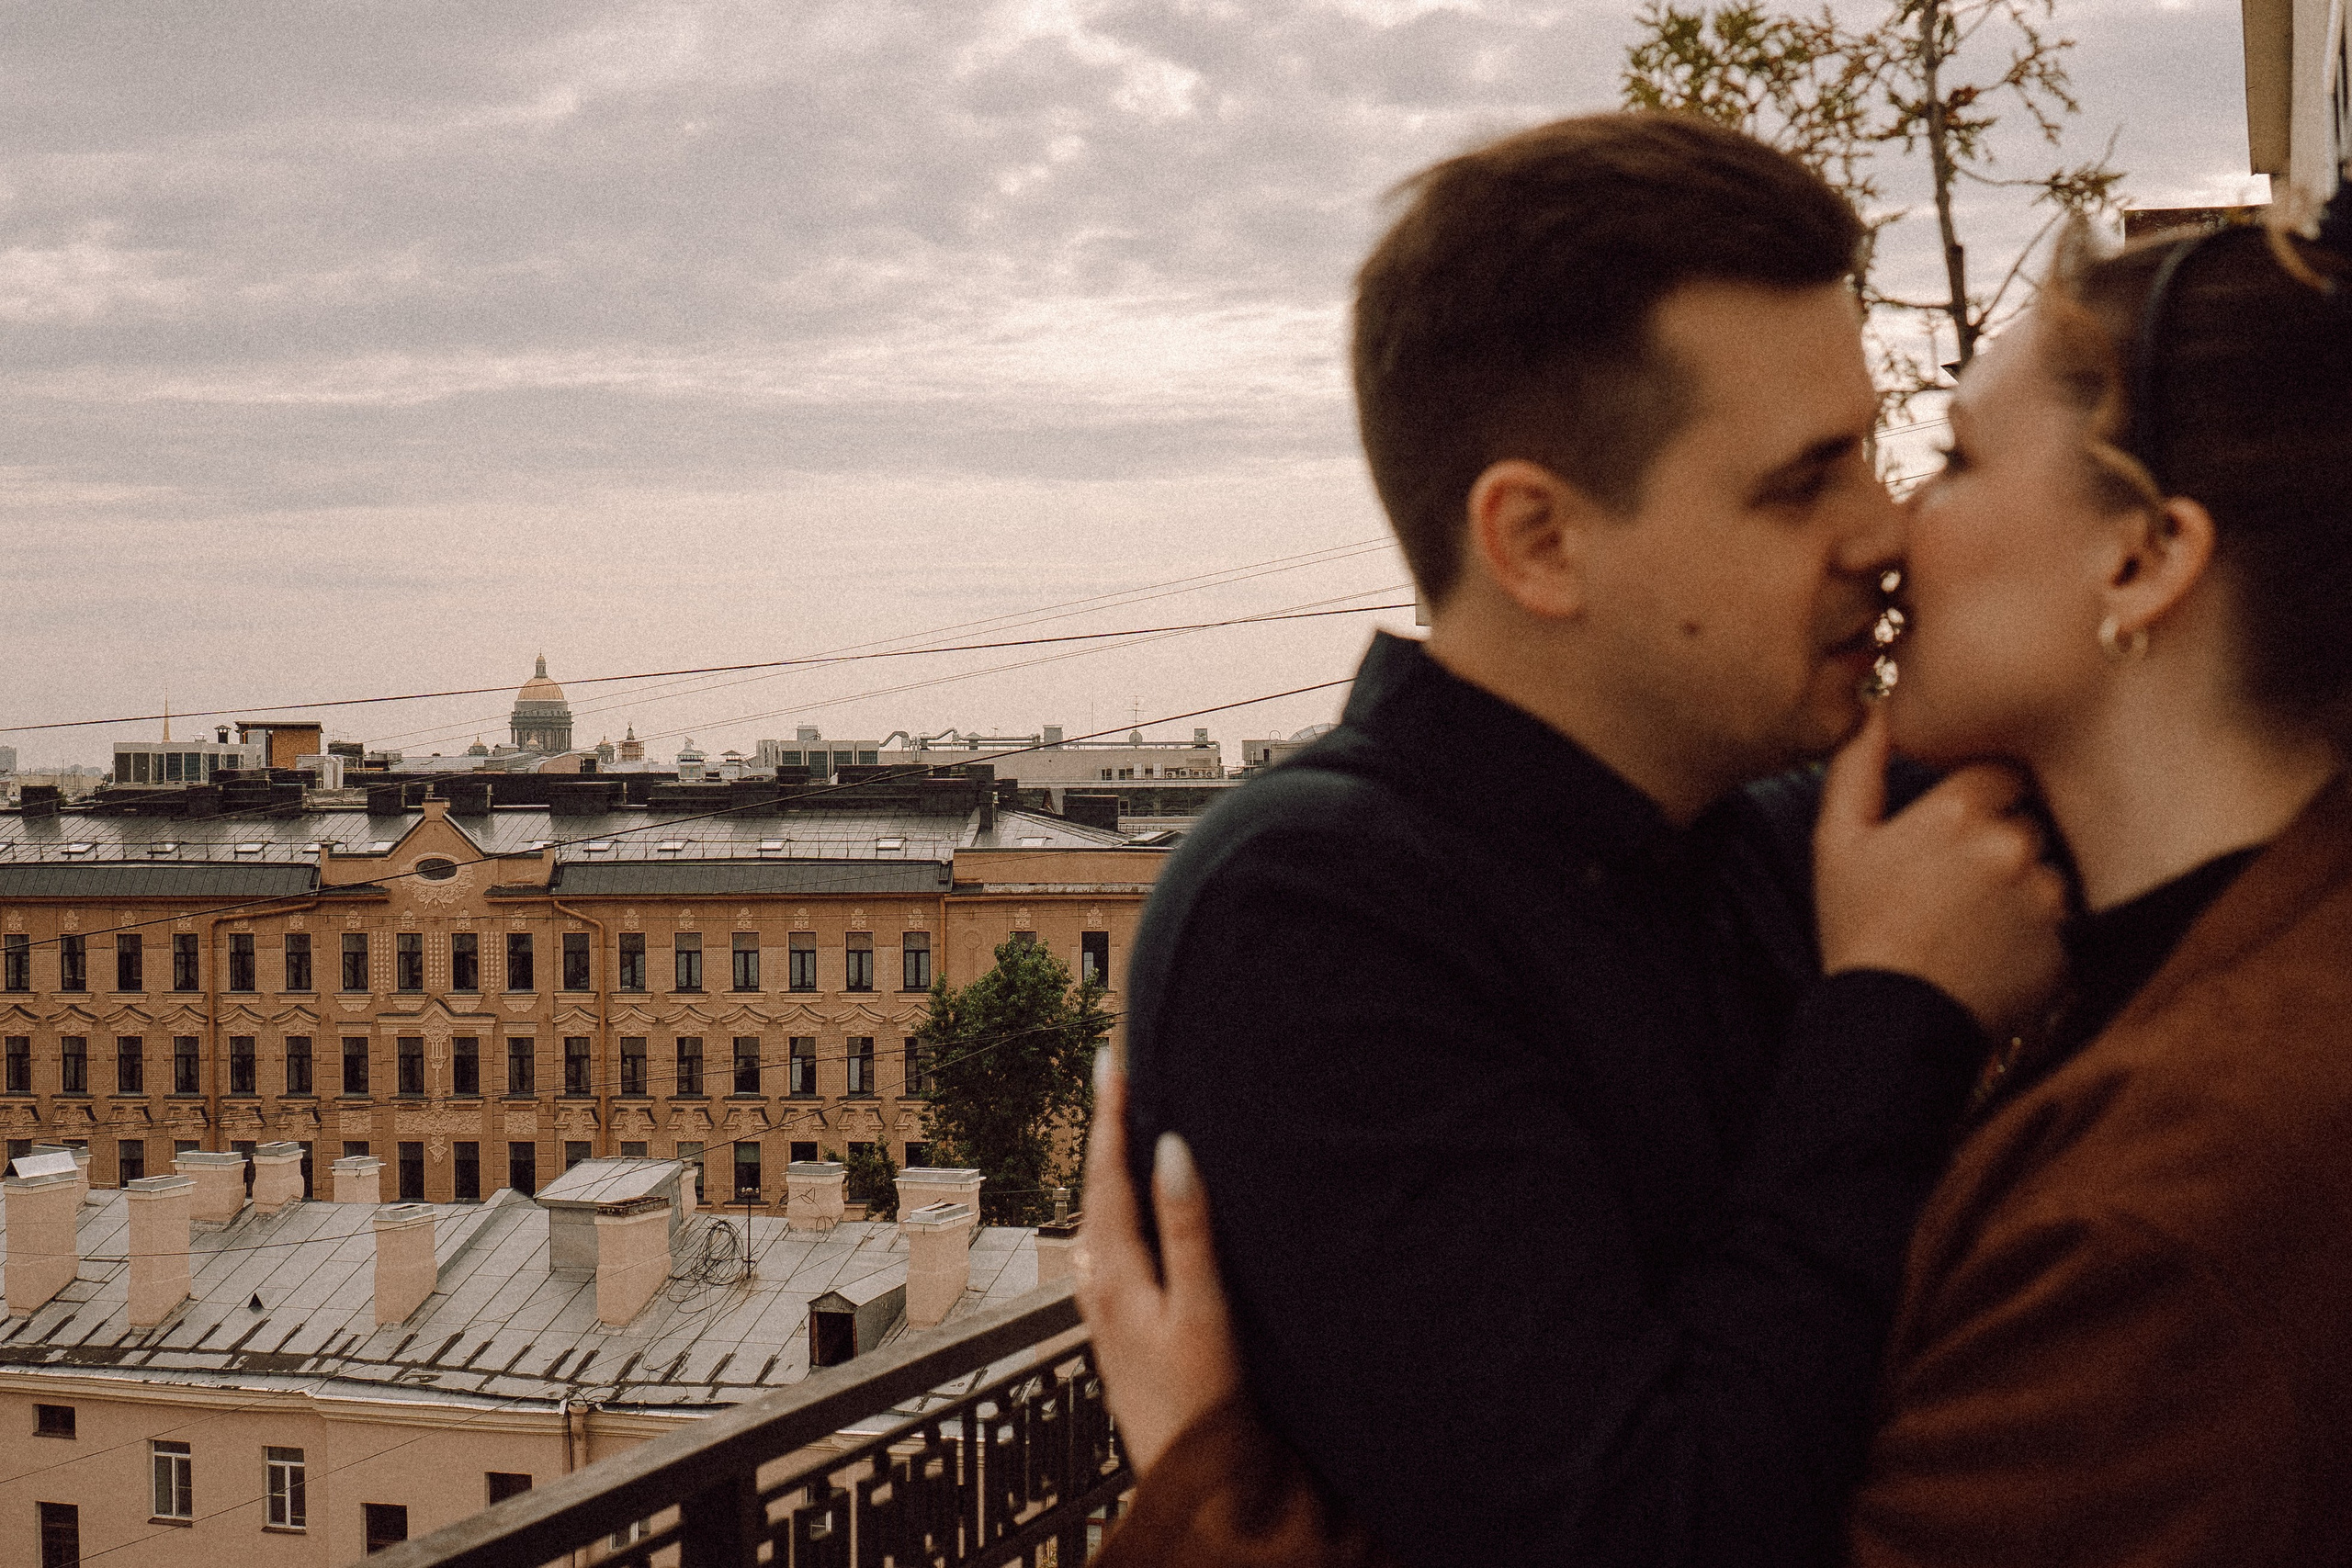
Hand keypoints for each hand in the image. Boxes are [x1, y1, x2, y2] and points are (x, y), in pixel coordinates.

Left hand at [1074, 1049, 1242, 1475]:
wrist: (1192, 1480)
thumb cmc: (1203, 1402)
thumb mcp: (1203, 1310)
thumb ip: (1189, 1227)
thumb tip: (1170, 1148)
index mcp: (1115, 1271)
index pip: (1107, 1172)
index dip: (1110, 1112)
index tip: (1110, 1058)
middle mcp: (1098, 1283)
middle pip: (1097, 1188)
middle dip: (1106, 1129)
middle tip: (1114, 1073)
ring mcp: (1105, 1307)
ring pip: (1101, 1217)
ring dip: (1111, 1168)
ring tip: (1123, 1124)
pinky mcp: (1119, 1327)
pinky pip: (1111, 1245)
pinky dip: (1120, 1207)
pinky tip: (1132, 1211)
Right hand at [1815, 703, 2068, 1036]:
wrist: (1886, 1023)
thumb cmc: (1855, 927)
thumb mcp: (1836, 841)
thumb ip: (1858, 766)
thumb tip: (1879, 708)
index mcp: (1958, 811)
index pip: (2002, 771)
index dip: (1980, 797)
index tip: (1955, 828)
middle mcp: (2011, 845)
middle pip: (2028, 820)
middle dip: (2001, 842)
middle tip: (1955, 885)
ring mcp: (2044, 898)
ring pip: (2048, 871)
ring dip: (2022, 889)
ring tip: (1973, 925)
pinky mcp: (2065, 946)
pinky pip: (2062, 923)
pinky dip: (2036, 934)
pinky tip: (1992, 954)